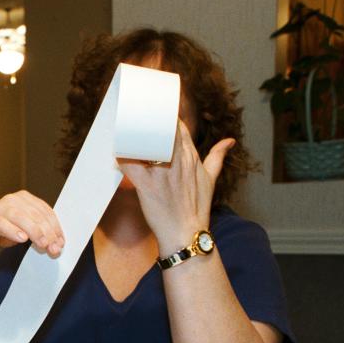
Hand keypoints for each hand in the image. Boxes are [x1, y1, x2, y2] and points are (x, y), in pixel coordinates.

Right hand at [0, 191, 63, 259]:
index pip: (45, 211)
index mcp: (25, 198)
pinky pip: (2, 224)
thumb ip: (41, 233)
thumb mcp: (26, 230)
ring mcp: (0, 208)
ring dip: (34, 232)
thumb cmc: (3, 232)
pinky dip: (13, 231)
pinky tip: (21, 238)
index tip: (60, 242)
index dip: (55, 227)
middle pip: (35, 215)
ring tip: (42, 244)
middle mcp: (13, 200)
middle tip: (53, 247)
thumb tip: (56, 244)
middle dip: (47, 232)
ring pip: (21, 217)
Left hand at [118, 121, 233, 255]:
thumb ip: (217, 157)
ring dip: (132, 134)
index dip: (165, 114)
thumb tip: (229, 141)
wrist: (186, 233)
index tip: (154, 109)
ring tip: (120, 128)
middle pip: (161, 129)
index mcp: (191, 156)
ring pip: (145, 143)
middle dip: (148, 118)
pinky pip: (131, 165)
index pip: (177, 126)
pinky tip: (114, 151)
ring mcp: (162, 173)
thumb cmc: (196, 207)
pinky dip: (122, 157)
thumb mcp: (210, 178)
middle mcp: (178, 161)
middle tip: (134, 112)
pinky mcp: (147, 186)